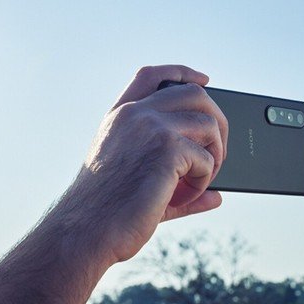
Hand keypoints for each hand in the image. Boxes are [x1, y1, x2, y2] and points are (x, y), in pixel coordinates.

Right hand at [69, 65, 228, 261]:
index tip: (205, 80)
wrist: (85, 231)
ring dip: (215, 155)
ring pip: (209, 123)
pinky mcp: (167, 148)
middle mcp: (134, 114)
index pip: (153, 75)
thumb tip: (218, 196)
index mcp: (119, 116)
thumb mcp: (137, 182)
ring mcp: (150, 126)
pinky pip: (206, 158)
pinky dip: (203, 181)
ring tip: (201, 180)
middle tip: (218, 152)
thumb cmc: (105, 212)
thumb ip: (176, 181)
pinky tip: (183, 198)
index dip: (182, 73)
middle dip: (218, 120)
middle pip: (194, 94)